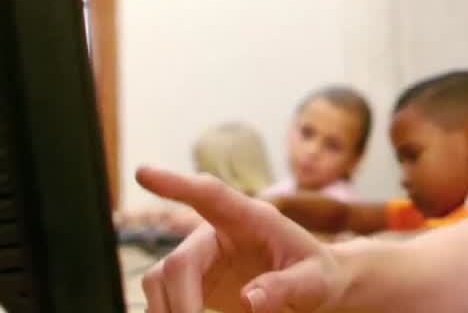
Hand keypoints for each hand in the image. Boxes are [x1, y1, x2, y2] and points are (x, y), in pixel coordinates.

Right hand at [137, 167, 349, 312]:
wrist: (316, 288)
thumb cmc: (319, 277)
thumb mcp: (315, 281)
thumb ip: (286, 287)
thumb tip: (249, 299)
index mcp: (252, 219)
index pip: (210, 195)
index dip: (177, 184)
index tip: (144, 173)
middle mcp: (220, 232)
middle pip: (179, 261)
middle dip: (181, 301)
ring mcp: (204, 256)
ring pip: (160, 279)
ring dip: (167, 310)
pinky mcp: (195, 280)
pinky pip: (164, 296)